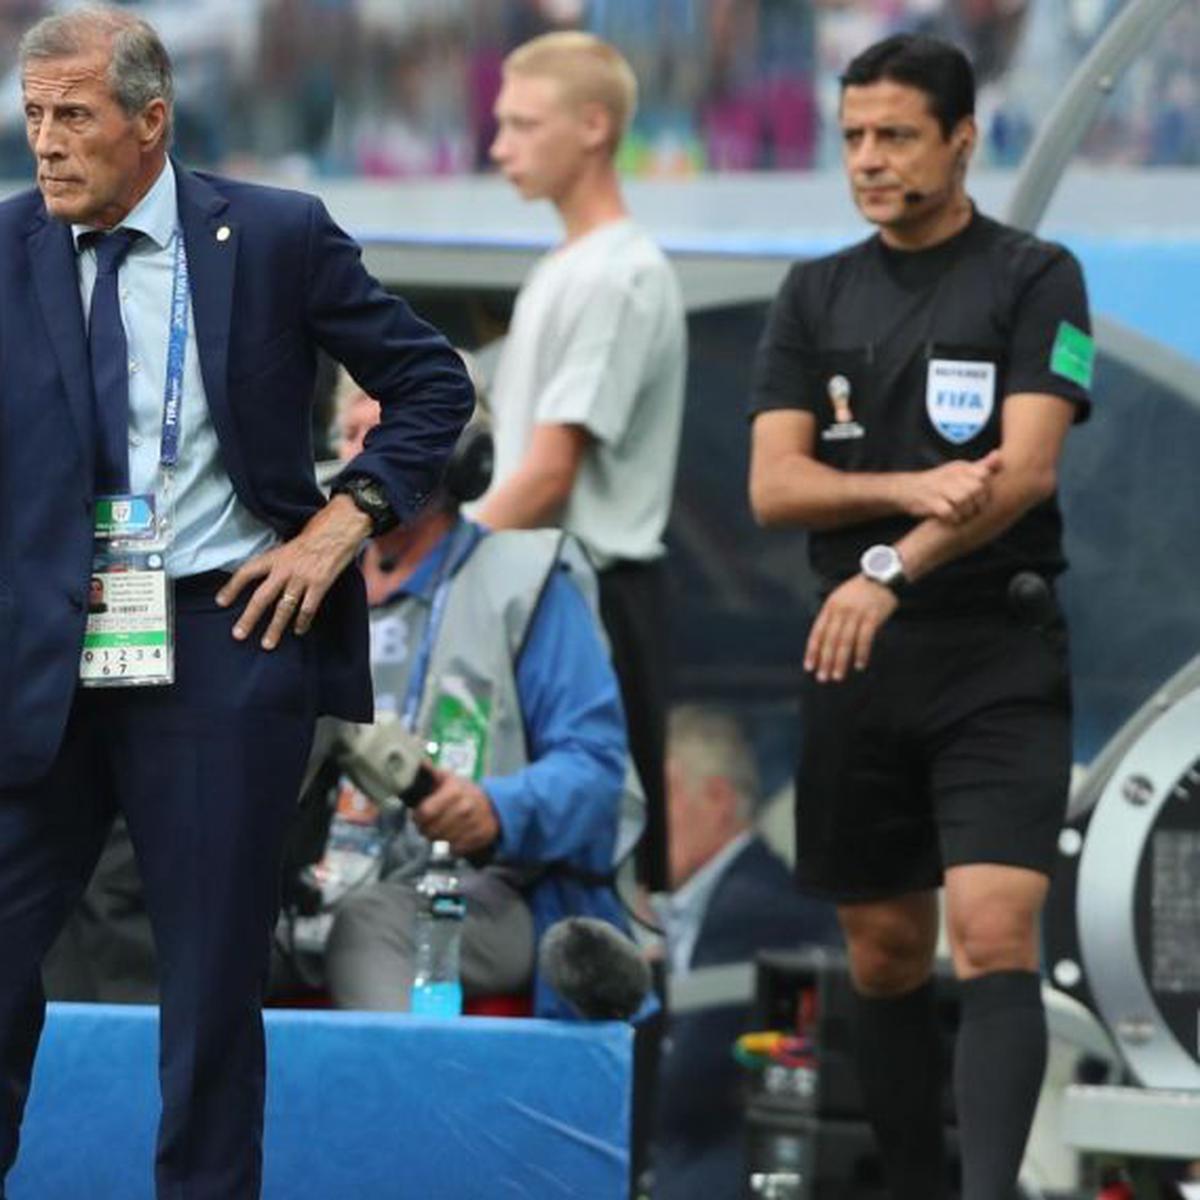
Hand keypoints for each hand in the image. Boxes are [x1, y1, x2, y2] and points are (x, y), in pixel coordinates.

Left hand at [217, 494, 370, 648]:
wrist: (342, 526)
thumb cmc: (319, 530)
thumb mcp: (292, 541)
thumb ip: (281, 559)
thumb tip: (273, 573)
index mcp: (276, 556)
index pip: (247, 572)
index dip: (232, 587)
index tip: (221, 601)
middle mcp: (286, 568)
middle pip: (261, 597)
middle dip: (249, 618)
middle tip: (239, 634)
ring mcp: (303, 578)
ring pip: (284, 608)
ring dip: (275, 628)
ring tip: (268, 643)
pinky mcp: (320, 584)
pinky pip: (308, 609)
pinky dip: (302, 622)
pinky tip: (299, 630)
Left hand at [412, 767, 500, 856]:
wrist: (494, 805)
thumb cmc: (464, 792)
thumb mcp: (448, 778)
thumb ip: (431, 773)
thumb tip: (418, 762)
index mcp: (454, 791)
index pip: (425, 812)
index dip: (417, 817)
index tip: (418, 816)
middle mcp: (465, 808)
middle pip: (431, 831)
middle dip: (425, 830)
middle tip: (429, 825)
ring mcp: (473, 824)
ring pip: (442, 842)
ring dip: (438, 839)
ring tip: (441, 830)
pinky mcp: (480, 837)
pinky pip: (455, 850)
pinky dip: (451, 846)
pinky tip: (454, 837)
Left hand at [804, 574, 897, 682]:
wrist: (882, 576)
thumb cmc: (860, 592)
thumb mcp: (840, 599)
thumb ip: (832, 618)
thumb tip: (824, 644)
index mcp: (830, 606)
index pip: (817, 632)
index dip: (813, 651)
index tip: (809, 667)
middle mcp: (841, 610)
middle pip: (830, 640)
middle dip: (825, 661)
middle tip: (823, 678)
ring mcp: (857, 613)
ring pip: (845, 641)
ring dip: (841, 661)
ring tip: (838, 676)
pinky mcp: (873, 616)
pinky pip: (865, 638)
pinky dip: (861, 653)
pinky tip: (859, 665)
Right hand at [899, 451, 1001, 524]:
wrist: (906, 489)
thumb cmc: (938, 482)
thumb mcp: (959, 470)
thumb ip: (981, 466)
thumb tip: (999, 455)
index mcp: (960, 467)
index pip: (984, 475)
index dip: (986, 488)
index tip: (981, 495)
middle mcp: (950, 475)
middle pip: (976, 489)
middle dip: (978, 502)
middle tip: (973, 508)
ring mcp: (939, 488)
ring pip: (964, 501)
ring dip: (966, 511)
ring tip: (963, 513)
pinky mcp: (930, 502)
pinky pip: (949, 512)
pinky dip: (953, 518)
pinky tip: (952, 518)